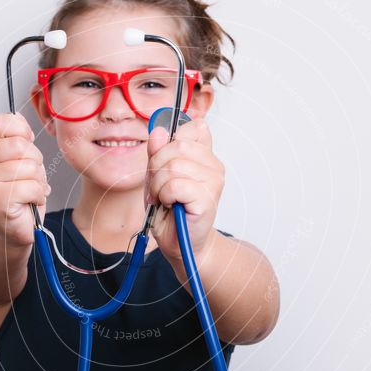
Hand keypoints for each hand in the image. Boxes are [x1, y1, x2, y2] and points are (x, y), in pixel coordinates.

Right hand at [0, 113, 48, 247]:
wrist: (12, 227)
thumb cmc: (19, 192)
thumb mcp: (21, 159)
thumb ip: (18, 137)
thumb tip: (18, 117)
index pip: (0, 123)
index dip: (21, 130)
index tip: (27, 143)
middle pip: (20, 145)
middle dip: (35, 161)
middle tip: (30, 176)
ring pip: (29, 166)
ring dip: (38, 180)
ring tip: (29, 190)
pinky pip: (31, 187)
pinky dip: (38, 195)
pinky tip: (29, 201)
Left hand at [145, 118, 224, 261]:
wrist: (180, 244)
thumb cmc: (171, 211)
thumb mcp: (157, 176)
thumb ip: (157, 153)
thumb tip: (158, 131)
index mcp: (204, 155)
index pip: (193, 127)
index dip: (170, 141)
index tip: (162, 161)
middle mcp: (214, 165)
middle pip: (176, 146)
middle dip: (156, 166)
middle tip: (157, 186)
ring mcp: (214, 181)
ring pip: (173, 166)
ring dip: (158, 185)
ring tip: (162, 198)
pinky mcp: (208, 198)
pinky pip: (175, 185)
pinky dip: (164, 196)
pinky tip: (169, 205)